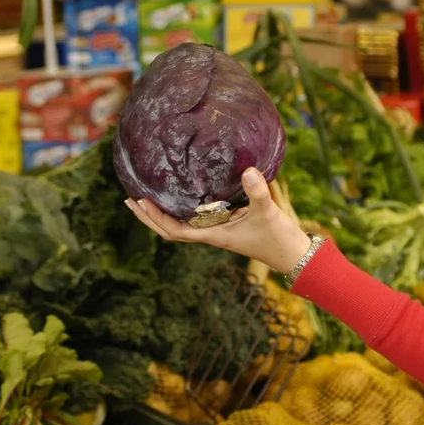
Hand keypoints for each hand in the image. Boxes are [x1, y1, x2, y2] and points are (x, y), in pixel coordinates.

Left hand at [125, 167, 313, 274]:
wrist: (293, 254)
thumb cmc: (278, 238)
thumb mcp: (267, 213)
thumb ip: (258, 192)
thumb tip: (248, 170)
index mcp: (213, 235)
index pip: (175, 231)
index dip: (155, 218)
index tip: (139, 202)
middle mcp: (211, 234)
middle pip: (171, 230)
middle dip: (149, 217)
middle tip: (130, 199)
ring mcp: (218, 231)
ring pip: (182, 225)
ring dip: (162, 214)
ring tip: (147, 198)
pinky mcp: (227, 225)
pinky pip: (197, 218)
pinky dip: (184, 209)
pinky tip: (183, 195)